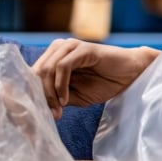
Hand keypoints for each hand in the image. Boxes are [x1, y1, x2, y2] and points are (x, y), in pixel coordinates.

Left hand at [32, 39, 156, 118]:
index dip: (31, 93)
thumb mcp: (73, 96)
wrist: (130, 76)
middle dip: (40, 95)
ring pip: (47, 69)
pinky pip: (63, 66)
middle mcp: (58, 49)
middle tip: (51, 114)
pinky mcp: (82, 48)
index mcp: (53, 57)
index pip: (32, 74)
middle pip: (36, 72)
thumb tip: (36, 108)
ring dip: (50, 93)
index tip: (37, 113)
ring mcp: (70, 46)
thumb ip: (55, 98)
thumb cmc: (102, 84)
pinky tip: (66, 100)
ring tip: (59, 109)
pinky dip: (61, 86)